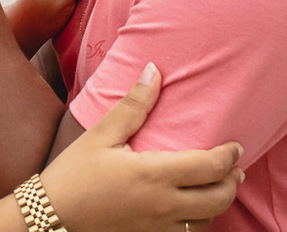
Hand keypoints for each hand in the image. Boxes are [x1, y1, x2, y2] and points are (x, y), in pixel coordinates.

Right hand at [40, 64, 242, 231]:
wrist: (50, 218)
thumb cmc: (74, 173)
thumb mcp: (102, 134)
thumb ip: (134, 104)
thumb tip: (154, 70)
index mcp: (153, 175)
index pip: (209, 167)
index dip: (229, 156)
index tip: (235, 146)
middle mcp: (162, 207)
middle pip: (218, 199)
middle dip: (232, 182)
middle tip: (235, 168)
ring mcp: (157, 230)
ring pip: (206, 223)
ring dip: (217, 205)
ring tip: (217, 188)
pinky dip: (198, 224)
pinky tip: (192, 211)